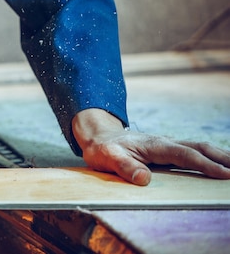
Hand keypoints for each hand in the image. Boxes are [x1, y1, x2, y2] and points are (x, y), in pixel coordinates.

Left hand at [72, 108, 229, 185]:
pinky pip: (192, 153)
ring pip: (198, 148)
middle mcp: (164, 142)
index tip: (225, 174)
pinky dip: (208, 157)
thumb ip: (124, 167)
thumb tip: (143, 179)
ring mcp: (167, 145)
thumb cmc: (103, 149)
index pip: (185, 155)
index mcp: (154, 145)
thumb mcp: (107, 158)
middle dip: (222, 157)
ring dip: (219, 156)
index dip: (206, 164)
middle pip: (199, 147)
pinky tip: (218, 166)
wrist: (98, 137)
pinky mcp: (166, 151)